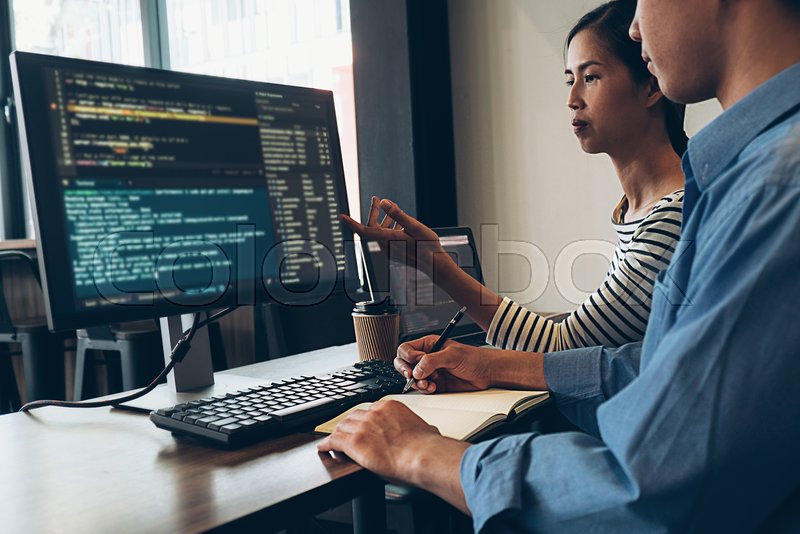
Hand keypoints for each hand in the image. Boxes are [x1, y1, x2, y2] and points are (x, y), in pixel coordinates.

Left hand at [317, 400, 444, 483]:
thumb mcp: (426, 428)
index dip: (364, 420)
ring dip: (338, 434)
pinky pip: (334, 441)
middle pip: (354, 416)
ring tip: (334, 440)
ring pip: (342, 427)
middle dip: (349, 425)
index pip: (370, 410)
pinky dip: (327, 444)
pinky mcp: (354, 442)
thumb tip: (428, 431)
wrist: (422, 455)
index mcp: (390, 407)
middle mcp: (374, 413)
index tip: (363, 426)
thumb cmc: (426, 446)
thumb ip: (420, 427)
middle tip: (347, 433)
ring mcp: (362, 426)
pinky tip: (323, 448)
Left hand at [340, 197, 448, 276]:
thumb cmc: (427, 246)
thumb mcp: (414, 226)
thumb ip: (397, 214)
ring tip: (390, 208)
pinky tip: (399, 223)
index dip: (351, 223)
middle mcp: (386, 246)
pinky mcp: (395, 253)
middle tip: (376, 198)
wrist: (435, 265)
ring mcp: (390, 251)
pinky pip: (387, 238)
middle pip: (372, 228)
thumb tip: (384, 202)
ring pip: (380, 232)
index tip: (342, 216)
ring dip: (383, 219)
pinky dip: (390, 227)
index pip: (364, 230)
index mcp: (388, 239)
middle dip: (373, 212)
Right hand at [394, 335, 496, 393]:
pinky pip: (422, 388)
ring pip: (412, 378)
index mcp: (428, 345)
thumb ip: (432, 361)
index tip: (417, 363)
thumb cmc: (473, 358)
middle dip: (406, 371)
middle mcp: (427, 357)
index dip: (408, 357)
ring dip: (417, 382)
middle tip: (412, 376)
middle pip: (404, 363)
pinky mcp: (435, 383)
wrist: (486, 373)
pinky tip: (433, 387)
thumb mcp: (452, 355)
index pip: (406, 349)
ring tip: (428, 383)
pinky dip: (425, 389)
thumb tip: (417, 370)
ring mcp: (430, 371)